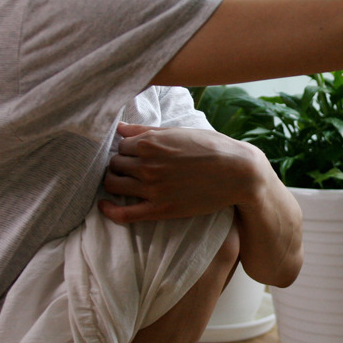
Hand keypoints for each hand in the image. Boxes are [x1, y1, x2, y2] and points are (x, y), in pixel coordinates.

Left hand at [99, 122, 265, 223]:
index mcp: (150, 142)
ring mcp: (152, 188)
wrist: (237, 172)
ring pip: (113, 184)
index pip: (120, 145)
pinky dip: (108, 210)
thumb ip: (146, 130)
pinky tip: (104, 205)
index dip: (126, 150)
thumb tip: (120, 128)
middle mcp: (147, 164)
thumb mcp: (179, 131)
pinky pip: (123, 214)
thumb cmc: (212, 147)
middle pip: (114, 164)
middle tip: (130, 168)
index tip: (133, 154)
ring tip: (123, 182)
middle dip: (119, 165)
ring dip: (114, 182)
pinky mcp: (159, 209)